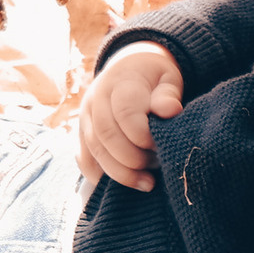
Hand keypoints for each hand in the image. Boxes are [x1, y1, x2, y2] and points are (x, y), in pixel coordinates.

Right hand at [81, 43, 183, 192]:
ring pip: (94, 150)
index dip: (143, 135)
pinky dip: (101, 175)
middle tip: (157, 165)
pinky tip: (124, 184)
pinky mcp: (82, 132)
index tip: (161, 144)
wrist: (128, 68)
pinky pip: (84, 158)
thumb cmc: (154, 78)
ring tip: (147, 183)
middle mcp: (96, 99)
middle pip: (106, 135)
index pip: (124, 113)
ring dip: (121, 172)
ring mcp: (86, 116)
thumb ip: (168, 94)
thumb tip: (171, 110)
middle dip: (133, 159)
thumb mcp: (168, 78)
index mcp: (120, 83)